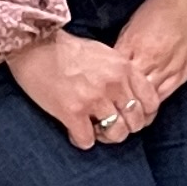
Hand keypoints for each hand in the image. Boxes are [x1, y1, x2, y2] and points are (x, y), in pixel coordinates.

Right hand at [5, 30, 151, 148]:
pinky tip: (74, 130)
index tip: (130, 117)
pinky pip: (87, 140)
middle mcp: (113, 84)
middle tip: (110, 126)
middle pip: (135, 121)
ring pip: (116, 134)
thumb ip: (122, 74)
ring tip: (94, 130)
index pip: (151, 102)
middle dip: (125, 128)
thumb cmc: (68, 49)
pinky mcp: (72, 112)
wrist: (35, 45)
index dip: (143, 115)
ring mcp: (93, 99)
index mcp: (124, 68)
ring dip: (105, 136)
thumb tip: (130, 97)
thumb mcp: (106, 54)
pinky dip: (82, 140)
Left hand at [110, 0, 186, 111]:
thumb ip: (122, 48)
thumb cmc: (161, 7)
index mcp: (131, 45)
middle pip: (127, 94)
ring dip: (134, 111)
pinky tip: (144, 111)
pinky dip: (152, 105)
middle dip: (116, 107)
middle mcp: (148, 60)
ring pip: (145, 101)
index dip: (102, 92)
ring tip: (124, 119)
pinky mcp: (181, 74)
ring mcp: (167, 69)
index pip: (111, 77)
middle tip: (106, 118)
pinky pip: (163, 97)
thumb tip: (110, 67)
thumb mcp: (132, 25)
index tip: (95, 101)